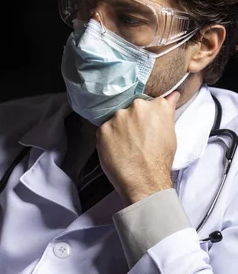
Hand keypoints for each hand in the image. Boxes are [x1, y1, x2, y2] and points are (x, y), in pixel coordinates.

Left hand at [96, 91, 180, 205]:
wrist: (144, 180)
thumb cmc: (160, 160)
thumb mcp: (170, 132)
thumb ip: (167, 110)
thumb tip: (172, 94)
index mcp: (155, 106)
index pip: (148, 102)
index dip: (146, 115)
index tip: (145, 125)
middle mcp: (135, 106)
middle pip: (130, 109)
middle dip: (132, 120)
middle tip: (136, 138)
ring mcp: (117, 117)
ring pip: (116, 119)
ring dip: (119, 128)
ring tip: (126, 145)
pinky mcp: (103, 128)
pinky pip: (105, 129)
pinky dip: (109, 138)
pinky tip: (116, 149)